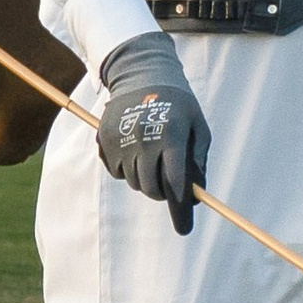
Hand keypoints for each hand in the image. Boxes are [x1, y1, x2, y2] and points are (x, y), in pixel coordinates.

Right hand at [96, 32, 210, 233]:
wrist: (141, 74)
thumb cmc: (177, 103)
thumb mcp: (197, 125)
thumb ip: (198, 158)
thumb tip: (196, 193)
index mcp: (172, 135)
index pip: (174, 182)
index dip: (180, 208)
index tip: (185, 229)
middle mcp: (144, 139)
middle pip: (151, 189)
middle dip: (163, 193)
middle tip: (169, 184)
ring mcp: (122, 140)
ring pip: (134, 182)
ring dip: (145, 179)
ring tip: (153, 155)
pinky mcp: (105, 140)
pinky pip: (117, 172)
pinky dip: (127, 169)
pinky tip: (135, 149)